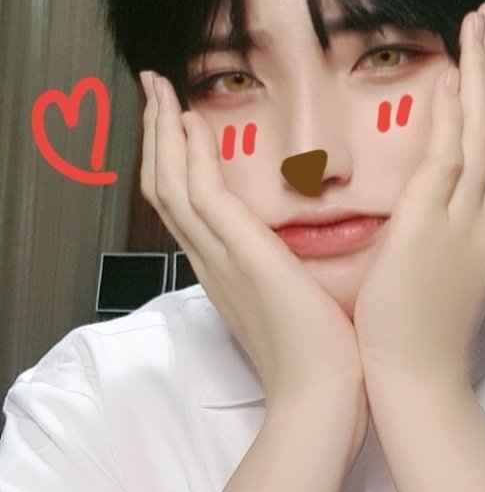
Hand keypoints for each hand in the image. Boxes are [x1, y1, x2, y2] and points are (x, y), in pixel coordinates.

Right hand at [139, 71, 367, 460]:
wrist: (322, 400)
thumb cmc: (323, 359)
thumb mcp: (299, 304)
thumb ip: (291, 272)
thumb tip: (307, 251)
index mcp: (225, 272)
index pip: (187, 206)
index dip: (176, 161)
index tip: (180, 123)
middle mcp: (211, 262)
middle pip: (165, 188)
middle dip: (157, 137)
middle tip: (153, 93)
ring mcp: (220, 259)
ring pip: (172, 184)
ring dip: (161, 133)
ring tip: (158, 91)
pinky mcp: (242, 256)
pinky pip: (203, 193)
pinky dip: (191, 154)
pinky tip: (192, 122)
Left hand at [352, 1, 484, 391]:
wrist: (420, 378)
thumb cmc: (428, 329)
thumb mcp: (458, 269)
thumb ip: (460, 225)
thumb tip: (448, 191)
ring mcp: (469, 222)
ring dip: (484, 73)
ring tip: (474, 25)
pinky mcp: (432, 228)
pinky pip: (451, 159)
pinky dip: (456, 113)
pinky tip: (452, 76)